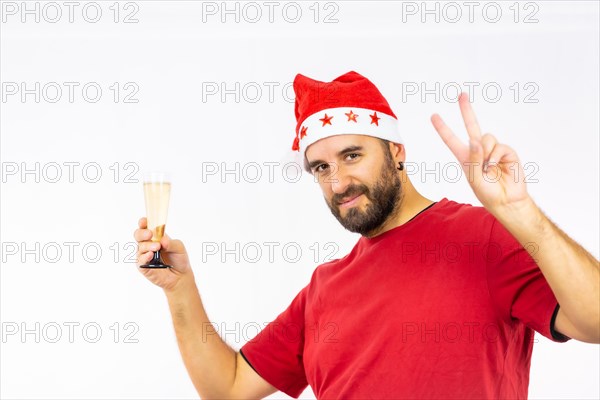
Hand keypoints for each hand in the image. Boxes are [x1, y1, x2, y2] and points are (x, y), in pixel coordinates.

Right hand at [134, 217, 193, 292]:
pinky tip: (150, 255)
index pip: (146, 227)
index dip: (143, 222)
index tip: (144, 221)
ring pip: (140, 247)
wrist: (181, 276)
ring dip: (147, 246)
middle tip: (150, 235)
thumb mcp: (179, 247)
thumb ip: (171, 243)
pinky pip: (140, 260)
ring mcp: (144, 255)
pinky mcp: (143, 267)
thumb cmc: (179, 259)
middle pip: (138, 235)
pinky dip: (145, 257)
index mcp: (155, 236)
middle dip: (142, 233)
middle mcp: (147, 244)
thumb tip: (162, 240)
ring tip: (157, 247)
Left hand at [430, 92, 529, 211]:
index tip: (433, 116)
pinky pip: (498, 146)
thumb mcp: (474, 178)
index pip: (451, 140)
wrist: (507, 200)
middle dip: (466, 110)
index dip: (443, 128)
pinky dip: (495, 157)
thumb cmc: (487, 192)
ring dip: (485, 153)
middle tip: (461, 94)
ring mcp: (492, 150)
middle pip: (471, 125)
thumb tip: (475, 140)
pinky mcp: (506, 152)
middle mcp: (478, 150)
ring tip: (488, 169)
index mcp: (465, 157)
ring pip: (486, 138)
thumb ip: (473, 159)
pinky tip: (495, 167)